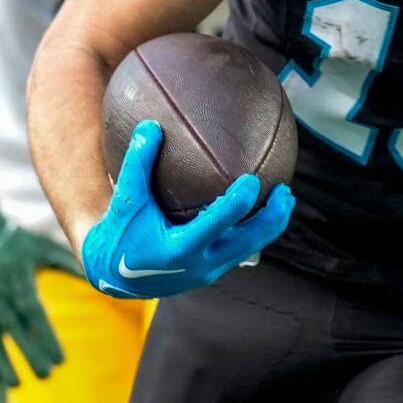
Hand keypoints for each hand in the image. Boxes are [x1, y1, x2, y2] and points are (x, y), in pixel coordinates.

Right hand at [0, 198, 81, 386]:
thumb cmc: (15, 240)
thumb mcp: (44, 247)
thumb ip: (70, 265)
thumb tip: (100, 281)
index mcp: (16, 275)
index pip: (32, 311)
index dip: (45, 336)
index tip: (60, 359)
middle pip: (11, 327)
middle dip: (28, 353)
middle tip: (46, 374)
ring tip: (15, 383)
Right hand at [82, 119, 294, 298]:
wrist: (116, 277)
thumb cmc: (120, 234)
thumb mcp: (126, 199)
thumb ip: (138, 163)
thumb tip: (150, 125)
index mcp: (180, 248)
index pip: (219, 223)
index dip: (239, 202)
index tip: (254, 180)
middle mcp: (201, 264)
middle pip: (249, 241)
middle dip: (272, 217)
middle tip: (286, 191)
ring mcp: (209, 271)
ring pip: (251, 248)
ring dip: (270, 225)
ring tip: (286, 199)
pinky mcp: (212, 271)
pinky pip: (242, 249)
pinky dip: (256, 230)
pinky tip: (263, 210)